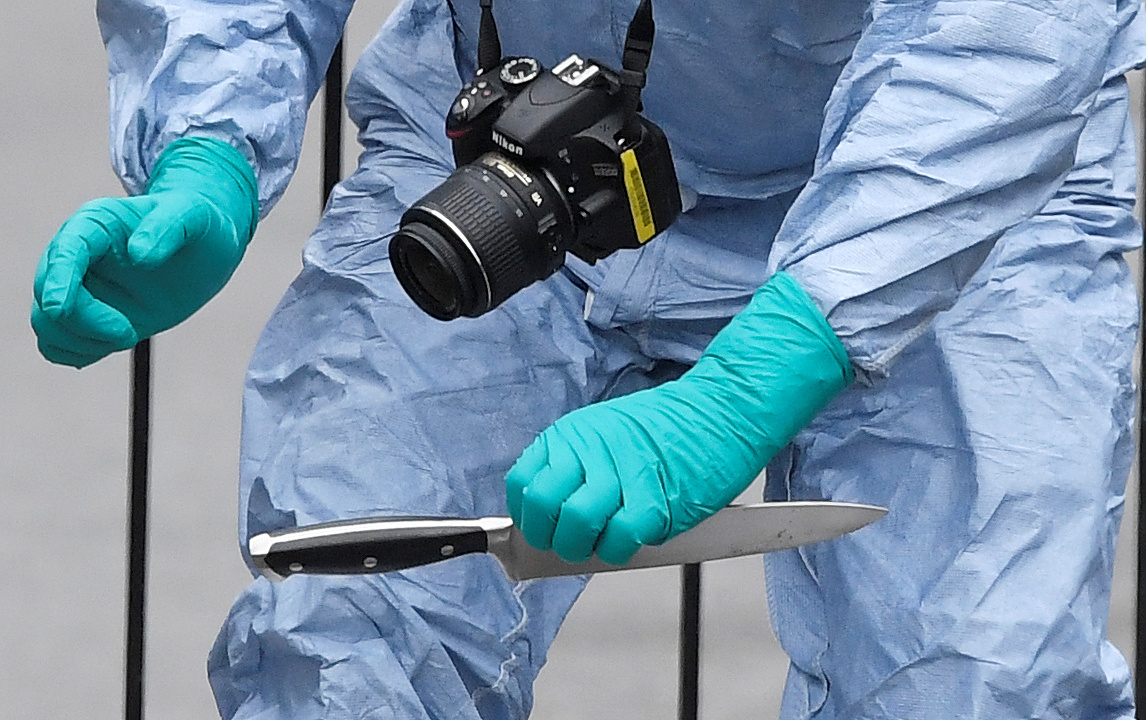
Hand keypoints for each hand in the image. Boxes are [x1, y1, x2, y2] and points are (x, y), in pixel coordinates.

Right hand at [31, 137, 257, 366]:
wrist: (205, 249)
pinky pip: (58, 344)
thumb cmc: (196, 224)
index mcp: (95, 224)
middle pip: (47, 294)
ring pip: (46, 324)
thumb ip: (168, 227)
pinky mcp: (90, 317)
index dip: (58, 281)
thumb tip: (140, 254)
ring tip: (128, 334)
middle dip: (82, 322)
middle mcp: (77, 256)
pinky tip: (112, 344)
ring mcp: (80, 289)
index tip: (60, 308)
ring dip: (81, 341)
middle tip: (129, 332)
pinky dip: (77, 353)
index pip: (64, 252)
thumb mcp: (192, 215)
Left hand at [505, 271, 852, 564]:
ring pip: (574, 528)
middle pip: (541, 509)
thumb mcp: (606, 431)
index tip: (541, 527)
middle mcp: (589, 451)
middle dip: (550, 538)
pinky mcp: (653, 503)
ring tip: (601, 544)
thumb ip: (575, 465)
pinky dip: (618, 551)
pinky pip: (617, 542)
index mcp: (573, 434)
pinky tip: (631, 540)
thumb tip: (550, 513)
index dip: (527, 515)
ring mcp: (620, 476)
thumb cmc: (670, 428)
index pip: (522, 484)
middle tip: (569, 542)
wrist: (722, 410)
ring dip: (582, 549)